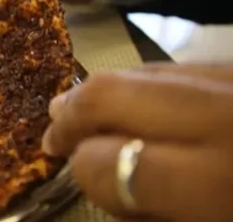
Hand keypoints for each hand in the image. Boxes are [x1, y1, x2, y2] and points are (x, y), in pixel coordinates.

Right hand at [43, 63, 232, 220]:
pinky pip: (176, 65)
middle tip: (55, 135)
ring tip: (80, 111)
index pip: (108, 162)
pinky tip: (137, 101)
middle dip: (73, 114)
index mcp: (213, 181)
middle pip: (110, 94)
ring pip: (141, 70)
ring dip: (102, 92)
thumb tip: (95, 174)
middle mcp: (221, 117)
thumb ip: (146, 211)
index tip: (76, 176)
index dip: (81, 170)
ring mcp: (231, 81)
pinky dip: (146, 82)